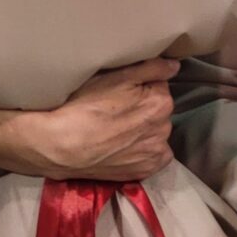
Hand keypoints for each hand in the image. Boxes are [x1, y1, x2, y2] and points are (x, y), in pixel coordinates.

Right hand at [13, 58, 176, 181]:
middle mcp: (165, 129)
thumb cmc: (85, 106)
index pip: (159, 85)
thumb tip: (174, 66)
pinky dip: (144, 150)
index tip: (121, 91)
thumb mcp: (116, 77)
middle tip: (116, 110)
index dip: (140, 86)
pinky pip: (153, 155)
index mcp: (161, 103)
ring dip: (144, 129)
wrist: (62, 146)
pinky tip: (123, 146)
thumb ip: (151, 68)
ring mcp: (155, 152)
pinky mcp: (146, 171)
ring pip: (156, 132)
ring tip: (117, 130)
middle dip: (144, 108)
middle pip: (158, 110)